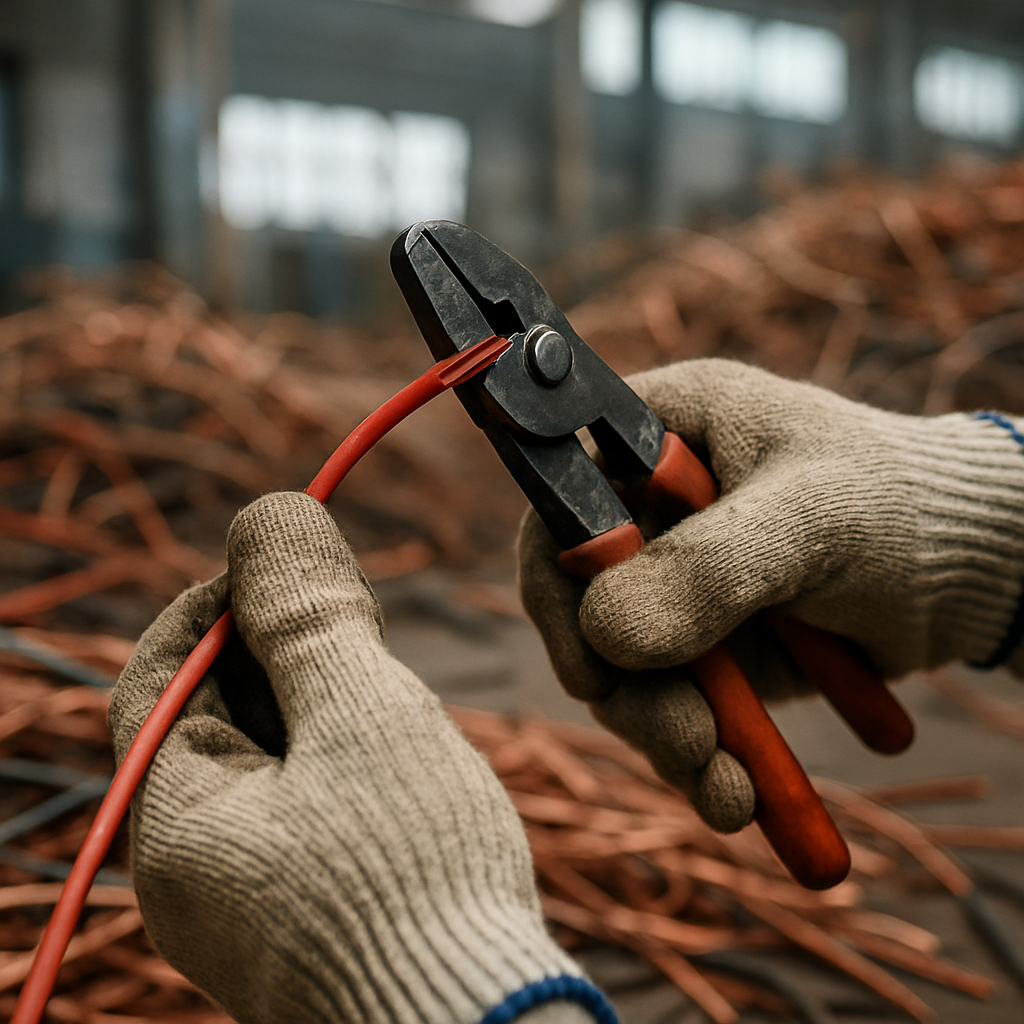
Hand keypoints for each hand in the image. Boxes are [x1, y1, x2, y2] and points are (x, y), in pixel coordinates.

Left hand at [109, 493, 596, 1023]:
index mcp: (175, 823)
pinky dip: (347, 755)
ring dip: (326, 701)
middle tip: (360, 623)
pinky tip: (402, 758)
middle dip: (285, 650)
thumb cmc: (415, 877)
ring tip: (393, 702)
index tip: (286, 560)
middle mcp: (197, 867)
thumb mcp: (361, 717)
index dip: (217, 602)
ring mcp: (253, 894)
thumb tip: (269, 510)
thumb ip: (307, 614)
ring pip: (274, 754)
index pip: (161, 676)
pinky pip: (309, 800)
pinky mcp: (308, 907)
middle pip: (220, 712)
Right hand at [519, 358, 1023, 830]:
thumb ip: (709, 567)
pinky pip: (669, 704)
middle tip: (683, 741)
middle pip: (581, 601)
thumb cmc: (898, 504)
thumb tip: (606, 636)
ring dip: (665, 736)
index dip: (559, 578)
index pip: (565, 500)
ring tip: (726, 789)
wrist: (972, 570)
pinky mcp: (701, 643)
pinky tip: (736, 795)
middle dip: (626, 686)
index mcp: (657, 433)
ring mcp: (672, 580)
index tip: (590, 656)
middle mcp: (648, 506)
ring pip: (623, 670)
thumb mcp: (809, 519)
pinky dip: (697, 755)